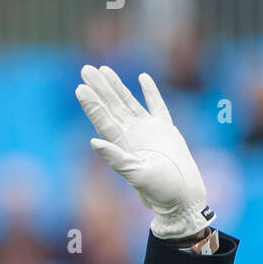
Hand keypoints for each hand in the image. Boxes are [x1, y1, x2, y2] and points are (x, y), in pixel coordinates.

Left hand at [75, 64, 213, 240]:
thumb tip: (93, 142)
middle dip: (99, 88)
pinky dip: (150, 92)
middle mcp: (132, 135)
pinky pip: (157, 106)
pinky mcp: (166, 130)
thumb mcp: (136, 174)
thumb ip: (116, 158)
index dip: (91, 104)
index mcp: (123, 144)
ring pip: (129, 102)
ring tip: (104, 70)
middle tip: (85, 69)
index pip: (103, 120)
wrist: (182, 194)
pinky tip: (142, 78)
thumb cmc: (160, 188)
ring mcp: (148, 131)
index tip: (80, 88)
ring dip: (117, 87)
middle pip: (112, 106)